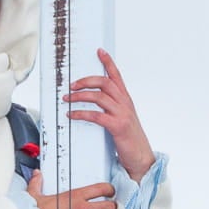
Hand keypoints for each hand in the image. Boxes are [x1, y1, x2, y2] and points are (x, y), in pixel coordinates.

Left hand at [65, 49, 155, 178]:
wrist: (141, 156)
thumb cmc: (129, 138)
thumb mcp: (122, 118)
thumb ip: (111, 107)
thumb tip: (93, 101)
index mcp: (126, 99)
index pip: (116, 76)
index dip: (108, 62)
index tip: (99, 51)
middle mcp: (125, 103)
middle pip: (104, 82)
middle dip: (85, 81)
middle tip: (71, 85)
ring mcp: (122, 114)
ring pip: (99, 96)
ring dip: (80, 96)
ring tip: (67, 99)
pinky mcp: (117, 126)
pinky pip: (96, 115)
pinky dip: (81, 113)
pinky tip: (72, 114)